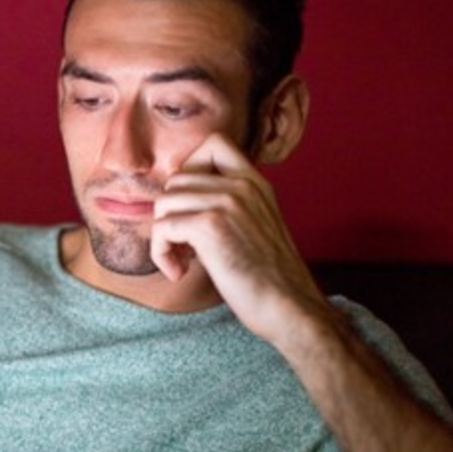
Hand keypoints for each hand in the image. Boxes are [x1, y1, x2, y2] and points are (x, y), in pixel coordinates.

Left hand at [150, 133, 334, 345]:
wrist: (291, 308)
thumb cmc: (269, 279)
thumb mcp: (254, 227)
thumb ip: (227, 206)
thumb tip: (175, 202)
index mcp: (255, 183)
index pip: (213, 143)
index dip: (189, 169)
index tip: (191, 207)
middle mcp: (243, 185)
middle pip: (176, 179)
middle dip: (170, 215)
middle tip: (182, 247)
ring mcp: (228, 202)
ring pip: (164, 203)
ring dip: (163, 237)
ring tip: (181, 261)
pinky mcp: (211, 225)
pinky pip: (163, 228)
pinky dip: (161, 253)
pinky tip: (179, 273)